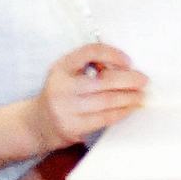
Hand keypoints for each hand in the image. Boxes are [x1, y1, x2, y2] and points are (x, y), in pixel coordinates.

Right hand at [27, 43, 147, 147]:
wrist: (36, 124)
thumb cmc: (60, 94)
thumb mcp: (67, 73)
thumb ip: (89, 65)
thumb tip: (125, 67)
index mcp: (61, 68)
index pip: (89, 52)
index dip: (112, 54)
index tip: (128, 60)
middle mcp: (61, 87)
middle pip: (103, 81)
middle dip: (129, 80)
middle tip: (144, 80)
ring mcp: (65, 109)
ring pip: (106, 101)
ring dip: (129, 97)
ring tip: (140, 95)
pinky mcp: (72, 127)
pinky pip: (104, 118)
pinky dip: (121, 112)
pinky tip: (130, 108)